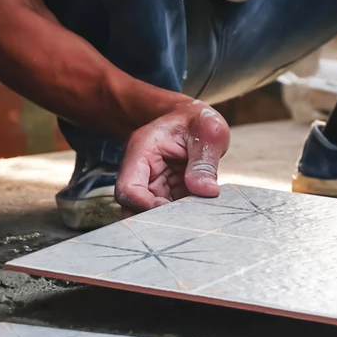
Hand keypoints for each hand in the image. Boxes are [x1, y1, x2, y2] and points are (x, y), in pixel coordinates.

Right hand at [115, 101, 229, 211]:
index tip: (173, 211)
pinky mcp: (168, 193)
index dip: (145, 206)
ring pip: (152, 213)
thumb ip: (205, 162)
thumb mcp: (209, 132)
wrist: (196, 119)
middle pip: (135, 207)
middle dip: (159, 217)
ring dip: (173, 218)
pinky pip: (170, 211)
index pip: (128, 189)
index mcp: (142, 151)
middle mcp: (143, 171)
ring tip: (197, 212)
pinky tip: (199, 209)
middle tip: (188, 217)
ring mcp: (154, 184)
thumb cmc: (197, 120)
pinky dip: (183, 214)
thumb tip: (205, 191)